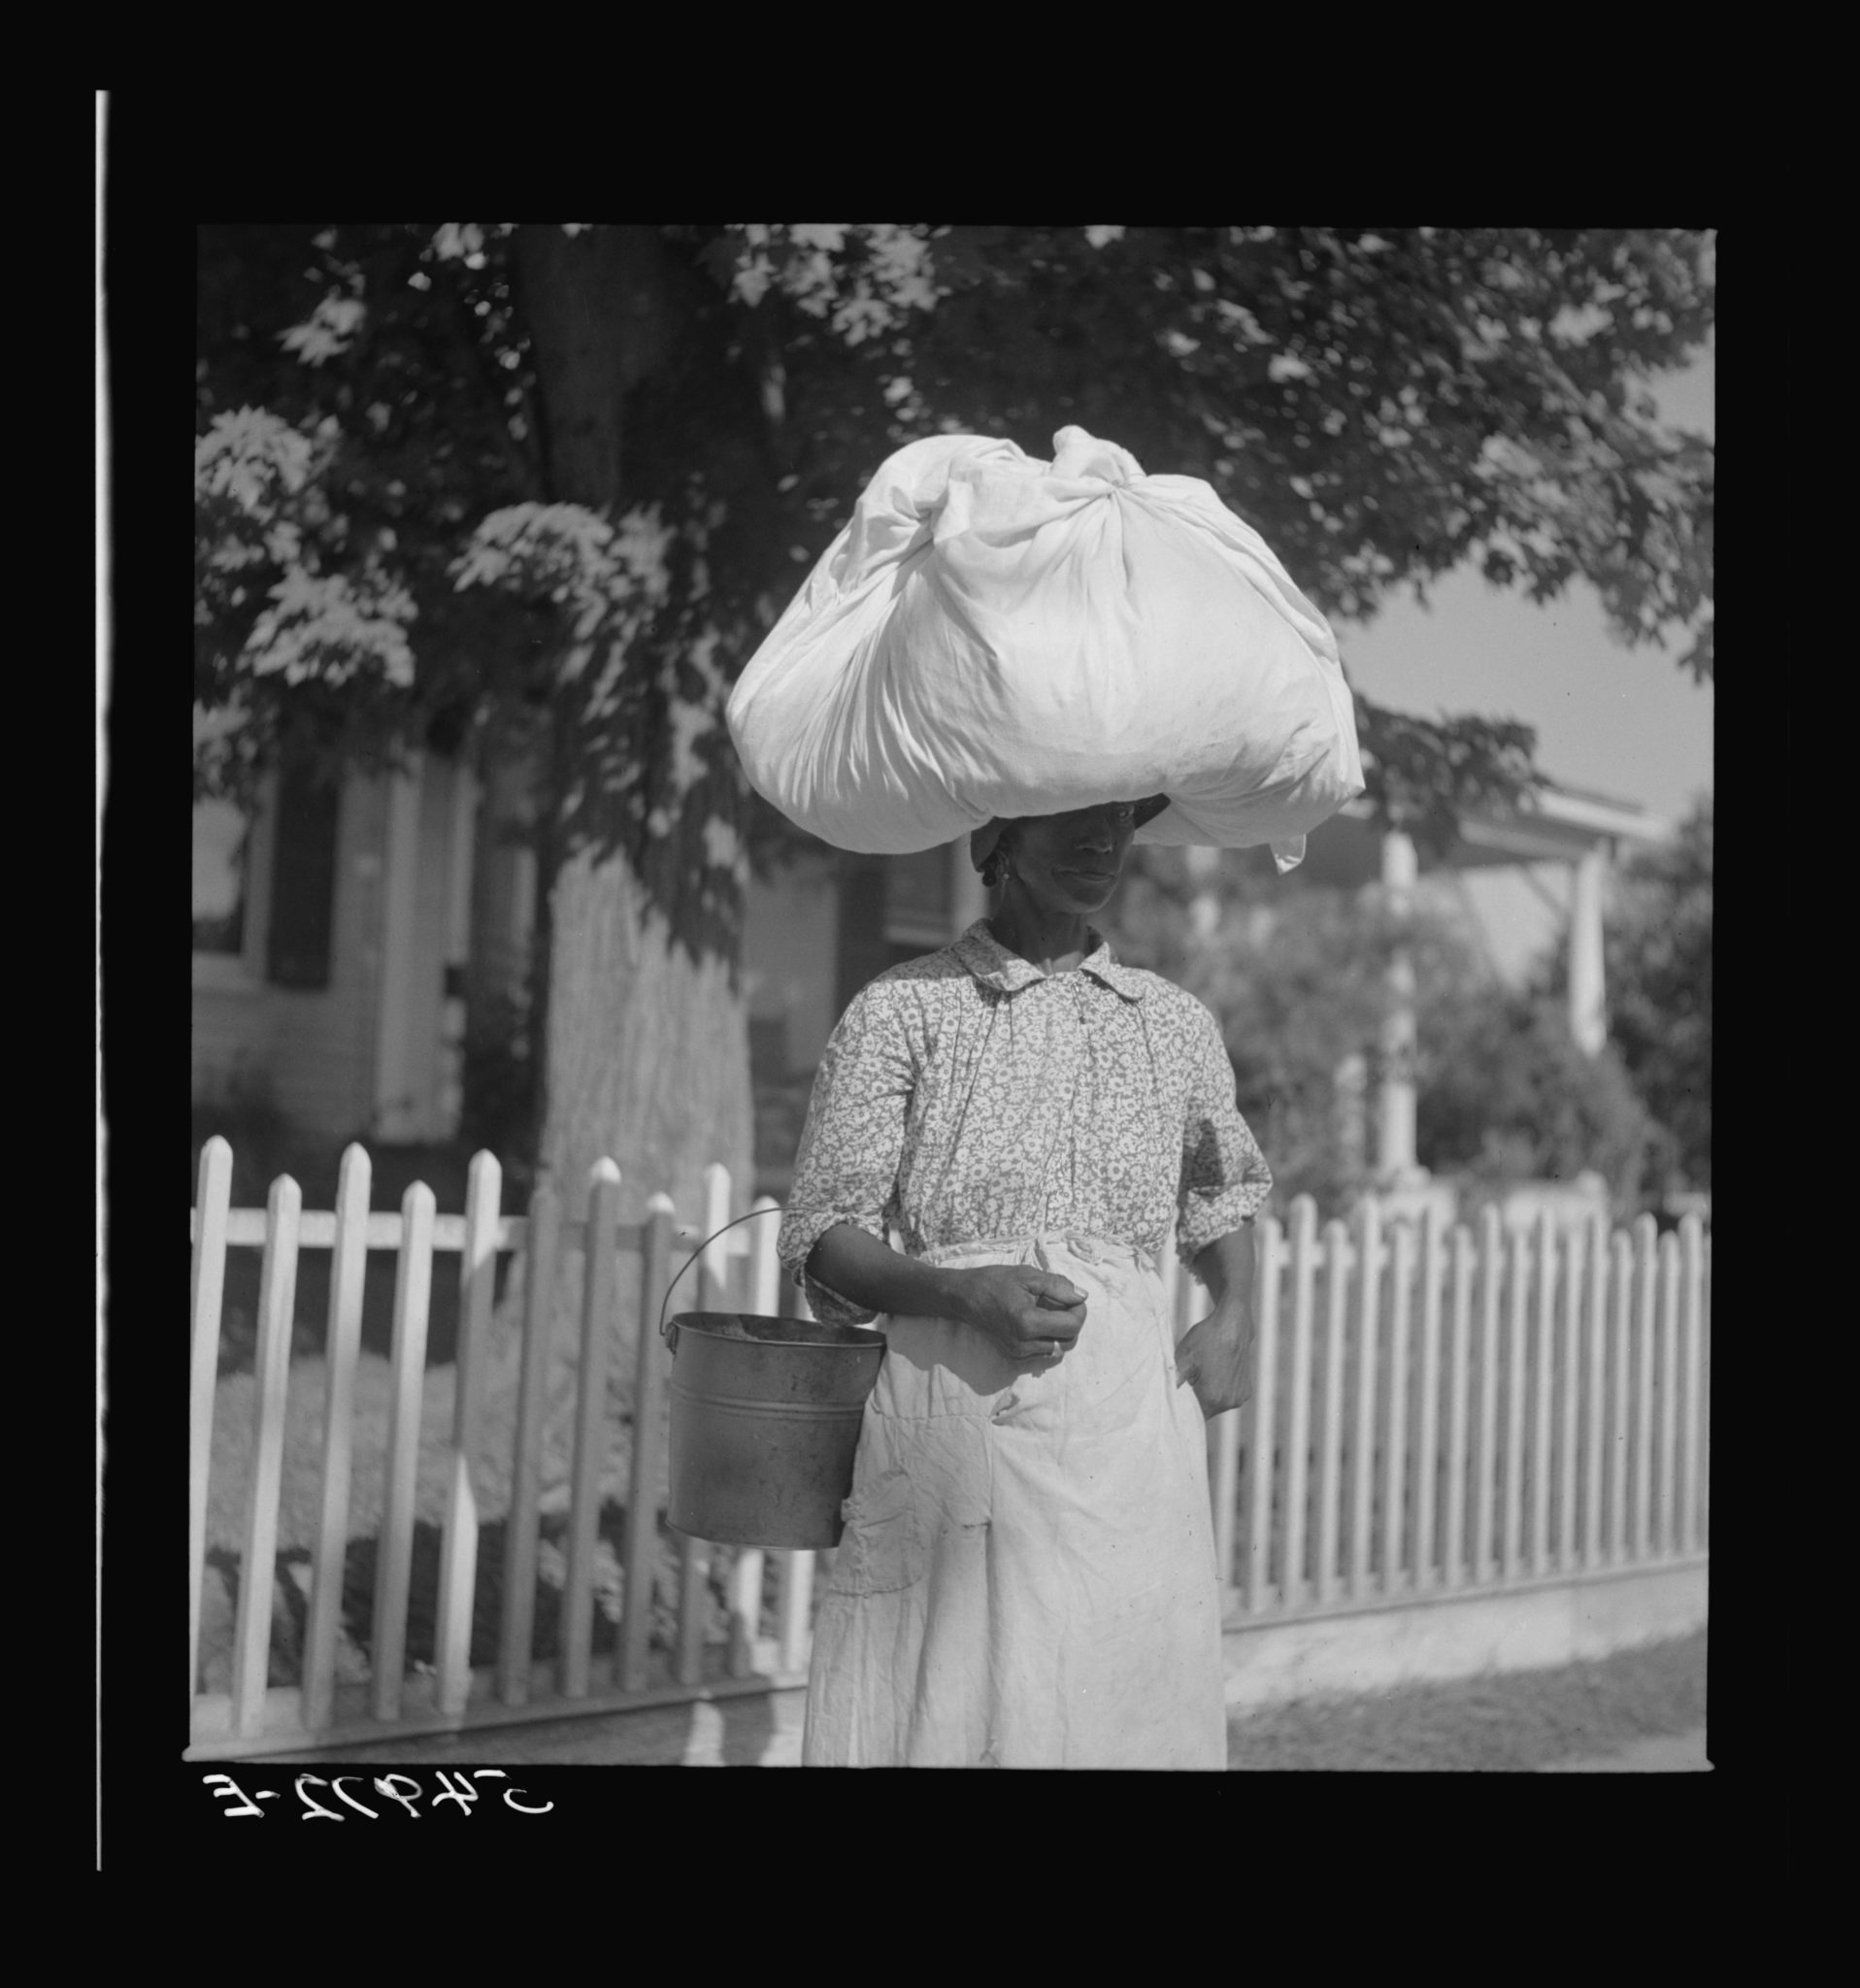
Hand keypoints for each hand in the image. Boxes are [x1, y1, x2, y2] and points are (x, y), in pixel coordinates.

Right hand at [954, 1264, 1087, 1363]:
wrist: (964, 1297)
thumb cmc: (994, 1282)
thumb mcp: (1028, 1275)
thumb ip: (1059, 1286)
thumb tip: (1082, 1296)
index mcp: (1027, 1323)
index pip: (1072, 1326)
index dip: (1079, 1310)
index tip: (1072, 1296)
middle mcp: (1024, 1344)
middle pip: (1068, 1340)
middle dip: (1072, 1321)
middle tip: (1062, 1302)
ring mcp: (1018, 1353)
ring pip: (1058, 1348)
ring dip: (1060, 1330)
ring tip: (1048, 1311)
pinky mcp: (1014, 1356)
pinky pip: (1044, 1350)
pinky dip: (1048, 1337)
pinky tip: (1038, 1321)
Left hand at [1174, 1300, 1254, 1418]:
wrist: (1233, 1323)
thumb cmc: (1206, 1338)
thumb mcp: (1183, 1357)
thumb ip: (1173, 1382)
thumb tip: (1160, 1397)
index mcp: (1211, 1397)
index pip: (1191, 1417)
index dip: (1181, 1411)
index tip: (1175, 1402)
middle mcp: (1228, 1402)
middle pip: (1204, 1413)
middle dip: (1194, 1403)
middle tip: (1186, 1384)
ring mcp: (1239, 1397)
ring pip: (1215, 1406)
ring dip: (1207, 1397)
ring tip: (1201, 1375)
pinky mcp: (1246, 1391)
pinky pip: (1227, 1398)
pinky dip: (1219, 1392)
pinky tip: (1214, 1374)